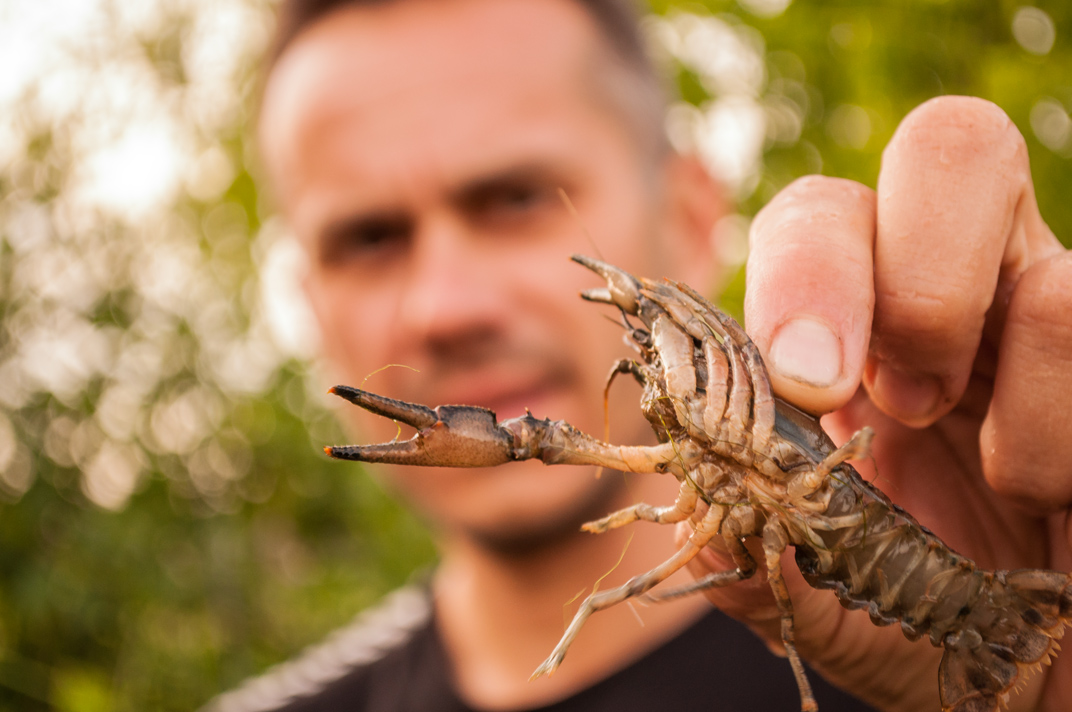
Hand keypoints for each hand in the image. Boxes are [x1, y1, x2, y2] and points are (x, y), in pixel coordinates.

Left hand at [689, 96, 1071, 710]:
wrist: (1026, 674)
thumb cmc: (914, 621)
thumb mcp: (817, 592)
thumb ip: (750, 547)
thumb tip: (702, 517)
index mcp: (853, 327)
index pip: (819, 216)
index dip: (806, 274)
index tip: (809, 386)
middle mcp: (956, 292)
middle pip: (948, 150)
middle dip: (916, 270)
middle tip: (899, 395)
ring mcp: (1047, 316)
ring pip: (1043, 245)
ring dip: (993, 374)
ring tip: (992, 476)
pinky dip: (1053, 422)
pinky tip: (1041, 494)